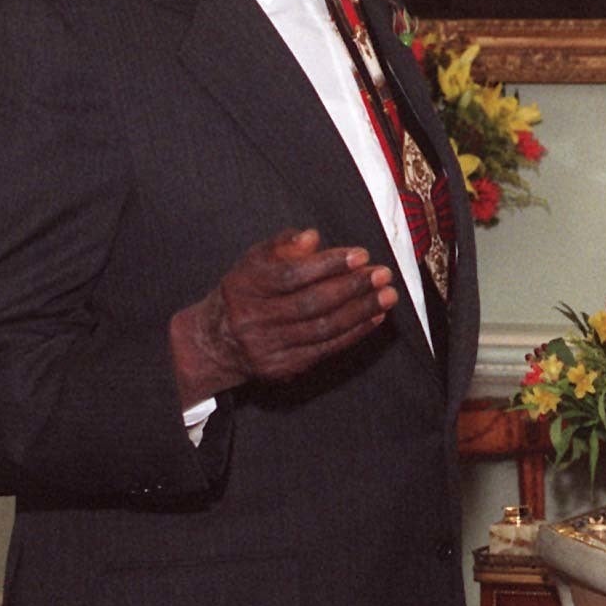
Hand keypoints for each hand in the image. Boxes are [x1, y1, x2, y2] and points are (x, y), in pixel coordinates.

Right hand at [170, 229, 397, 404]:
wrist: (217, 341)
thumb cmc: (247, 290)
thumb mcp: (255, 261)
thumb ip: (283, 246)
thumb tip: (313, 238)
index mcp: (246, 286)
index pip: (292, 275)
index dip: (329, 265)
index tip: (361, 255)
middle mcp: (254, 318)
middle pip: (312, 303)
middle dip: (353, 287)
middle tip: (383, 274)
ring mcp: (268, 346)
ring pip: (323, 328)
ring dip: (361, 311)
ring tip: (387, 295)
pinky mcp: (283, 367)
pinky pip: (326, 348)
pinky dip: (355, 332)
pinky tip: (374, 317)